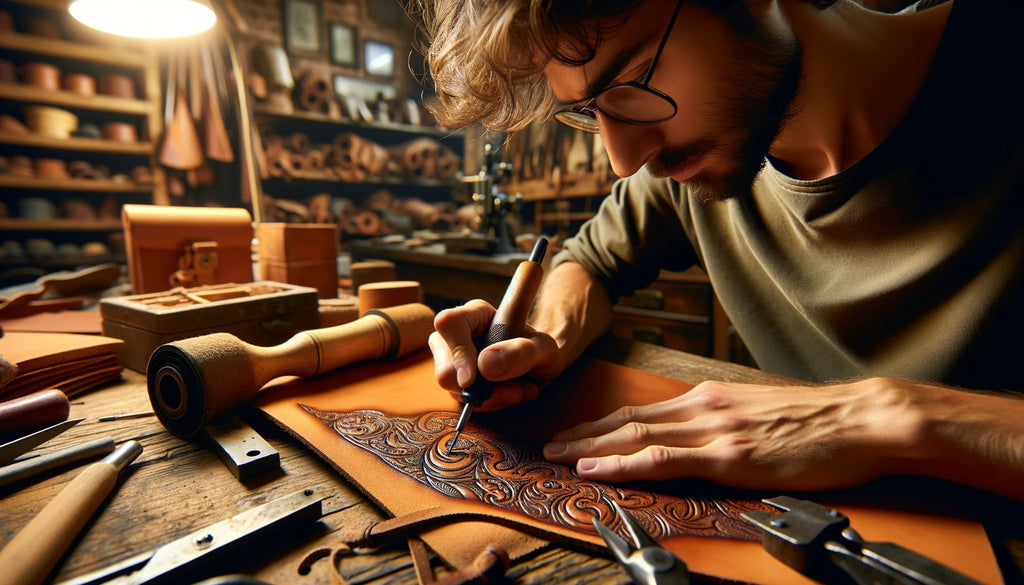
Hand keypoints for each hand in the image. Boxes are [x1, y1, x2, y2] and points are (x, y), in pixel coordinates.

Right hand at [429, 299, 560, 410]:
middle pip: (444, 369)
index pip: (449, 324)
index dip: (458, 352)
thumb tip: (485, 365)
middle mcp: (456, 337)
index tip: (472, 379)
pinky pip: (463, 403)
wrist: (540, 369)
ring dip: (491, 398)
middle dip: (479, 389)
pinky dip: (490, 405)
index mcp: (474, 314)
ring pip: (454, 391)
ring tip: (517, 390)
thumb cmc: (538, 350)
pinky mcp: (458, 385)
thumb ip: (522, 351)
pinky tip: (509, 395)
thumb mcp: (544, 348)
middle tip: (512, 390)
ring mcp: (453, 362)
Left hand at [542, 377, 944, 491]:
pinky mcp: (729, 455)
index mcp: (710, 399)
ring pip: (635, 436)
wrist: (861, 419)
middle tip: (549, 446)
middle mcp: (703, 408)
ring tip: (559, 458)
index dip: (603, 425)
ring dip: (591, 448)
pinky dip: (623, 463)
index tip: (575, 434)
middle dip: (584, 434)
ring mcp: (713, 430)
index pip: (643, 412)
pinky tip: (597, 469)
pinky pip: (663, 458)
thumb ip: (724, 422)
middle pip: (627, 420)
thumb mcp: (760, 413)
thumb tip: (698, 438)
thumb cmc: (817, 421)